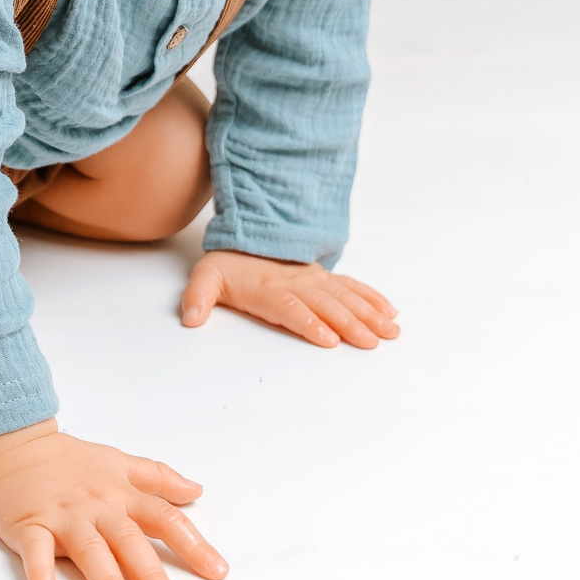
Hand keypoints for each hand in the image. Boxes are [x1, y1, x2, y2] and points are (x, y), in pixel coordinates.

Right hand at [0, 420, 226, 579]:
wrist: (11, 441)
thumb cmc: (65, 458)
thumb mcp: (117, 461)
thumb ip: (157, 478)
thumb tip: (195, 489)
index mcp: (120, 494)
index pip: (164, 518)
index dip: (192, 544)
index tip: (216, 570)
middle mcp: (96, 507)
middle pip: (129, 540)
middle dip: (149, 573)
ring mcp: (62, 516)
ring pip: (88, 548)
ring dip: (105, 579)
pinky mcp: (28, 524)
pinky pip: (35, 551)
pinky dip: (40, 575)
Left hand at [181, 249, 399, 345]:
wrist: (244, 237)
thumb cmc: (227, 265)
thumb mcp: (205, 279)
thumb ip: (197, 298)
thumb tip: (190, 319)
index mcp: (268, 289)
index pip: (291, 308)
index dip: (309, 323)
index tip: (329, 339)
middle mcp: (296, 284)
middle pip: (326, 305)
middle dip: (350, 324)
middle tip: (372, 342)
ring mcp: (314, 279)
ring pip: (345, 297)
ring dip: (369, 314)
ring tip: (390, 330)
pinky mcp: (324, 278)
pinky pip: (352, 286)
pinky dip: (372, 298)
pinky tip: (389, 311)